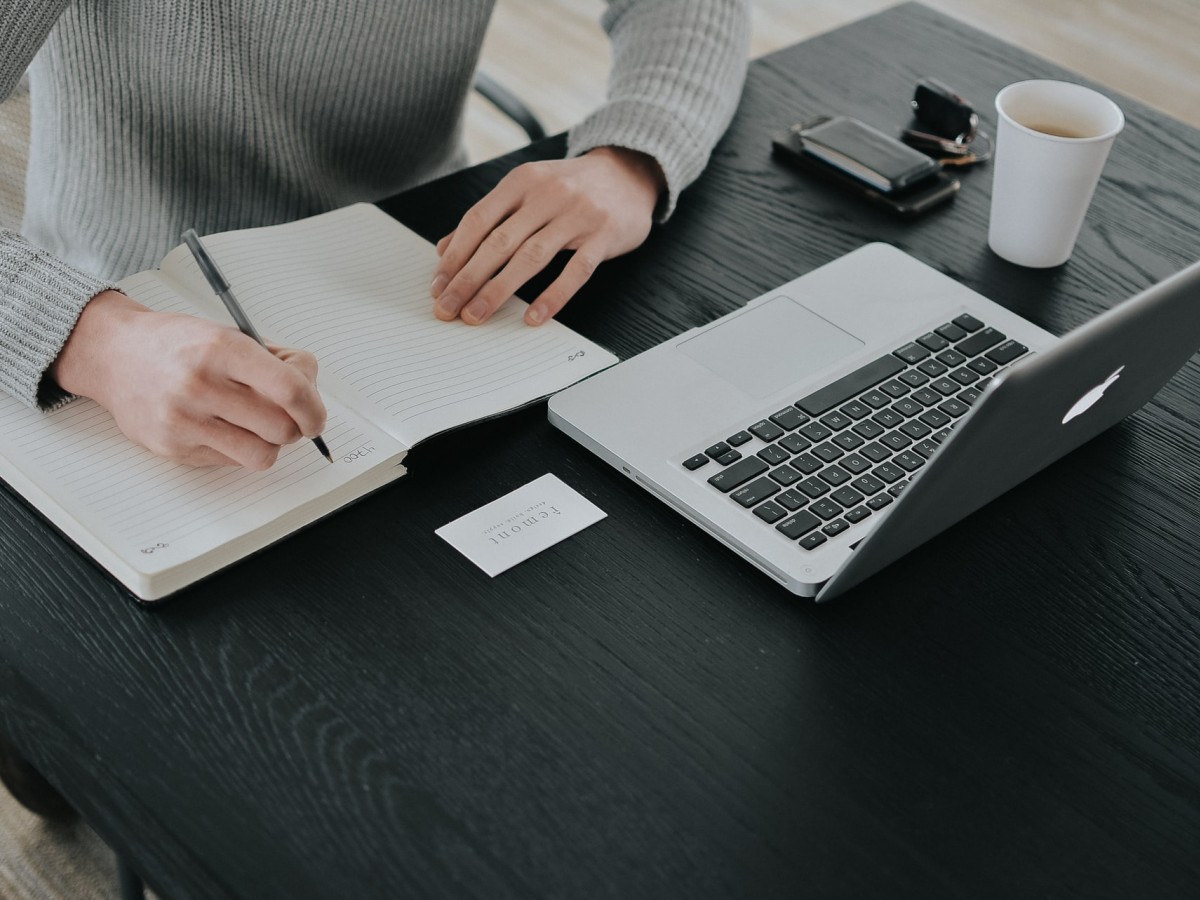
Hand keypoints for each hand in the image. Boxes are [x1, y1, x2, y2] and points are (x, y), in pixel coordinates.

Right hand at [50, 290, 326, 468]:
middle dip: (295, 426)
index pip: (290, 390)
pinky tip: (225, 427)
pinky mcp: (173, 448)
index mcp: (221, 349)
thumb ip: (276, 361)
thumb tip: (311, 389)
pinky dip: (239, 448)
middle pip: (281, 428)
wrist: (114, 354)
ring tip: (258, 425)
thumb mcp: (230, 333)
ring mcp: (184, 421)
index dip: (314, 408)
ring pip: (261, 455)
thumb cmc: (177, 344)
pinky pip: (231, 463)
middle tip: (290, 417)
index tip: (316, 415)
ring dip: (270, 444)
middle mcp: (200, 385)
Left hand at [431, 146, 663, 325]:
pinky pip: (576, 271)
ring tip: (476, 315)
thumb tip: (445, 249)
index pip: (478, 220)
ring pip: (531, 257)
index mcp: (522, 181)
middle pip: (499, 242)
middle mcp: (547, 194)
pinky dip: (553, 296)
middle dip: (468, 278)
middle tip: (447, 308)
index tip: (438, 285)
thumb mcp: (527, 190)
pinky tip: (533, 317)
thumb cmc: (571, 187)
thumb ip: (489, 217)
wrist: (629, 172)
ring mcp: (578, 215)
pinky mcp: (604, 236)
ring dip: (499, 290)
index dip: (455, 255)